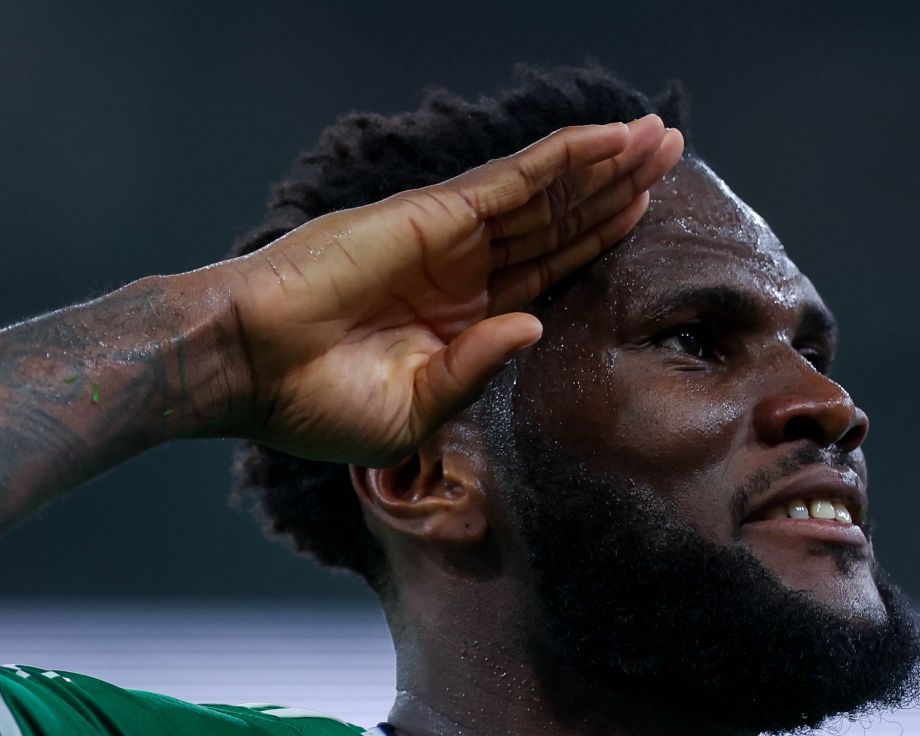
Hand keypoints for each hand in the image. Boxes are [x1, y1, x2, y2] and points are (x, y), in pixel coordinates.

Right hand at [218, 115, 680, 464]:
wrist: (248, 368)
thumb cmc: (311, 405)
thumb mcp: (411, 414)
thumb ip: (475, 370)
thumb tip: (534, 328)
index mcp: (453, 324)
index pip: (540, 273)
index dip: (592, 243)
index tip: (642, 216)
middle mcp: (456, 273)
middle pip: (554, 223)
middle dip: (614, 190)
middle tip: (672, 154)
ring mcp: (447, 239)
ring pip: (545, 194)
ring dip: (605, 165)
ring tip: (661, 139)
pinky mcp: (433, 217)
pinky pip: (514, 180)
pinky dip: (564, 157)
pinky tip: (610, 139)